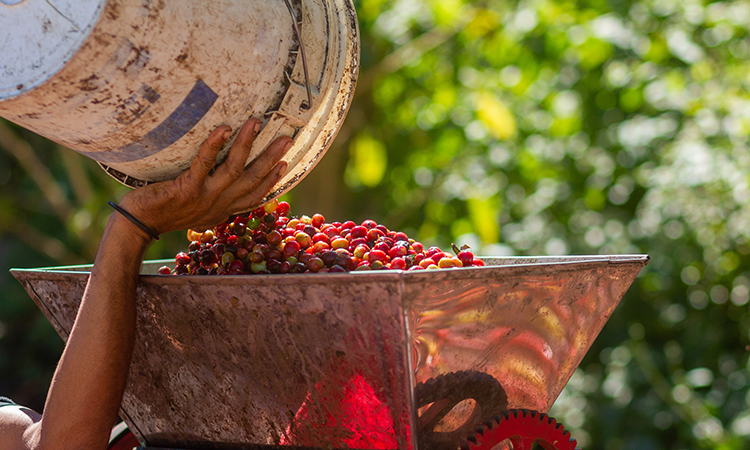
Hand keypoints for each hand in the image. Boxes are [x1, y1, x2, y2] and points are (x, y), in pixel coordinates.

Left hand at [118, 118, 290, 235]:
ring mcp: (204, 197)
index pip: (253, 195)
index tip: (286, 163)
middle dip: (271, 158)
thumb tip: (221, 180)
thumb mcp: (194, 210)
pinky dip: (215, 145)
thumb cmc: (163, 212)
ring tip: (256, 123)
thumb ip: (210, 199)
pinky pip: (204, 164)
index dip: (272, 180)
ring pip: (234, 170)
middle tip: (287, 138)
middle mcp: (217, 204)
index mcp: (221, 210)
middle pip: (252, 179)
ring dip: (247, 144)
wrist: (138, 224)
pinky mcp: (187, 189)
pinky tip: (223, 129)